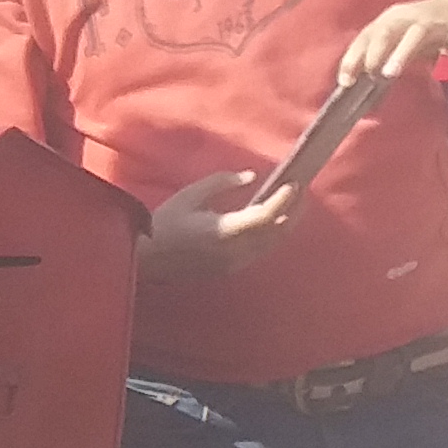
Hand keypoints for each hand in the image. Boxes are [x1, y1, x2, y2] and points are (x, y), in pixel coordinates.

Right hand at [140, 164, 306, 279]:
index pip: (265, 215)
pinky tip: (272, 223)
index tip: (294, 182)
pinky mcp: (230, 270)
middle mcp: (233, 251)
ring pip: (271, 244)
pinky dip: (271, 235)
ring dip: (285, 224)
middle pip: (276, 232)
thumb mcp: (190, 195)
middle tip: (302, 191)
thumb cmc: (164, 224)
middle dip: (293, 211)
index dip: (284, 199)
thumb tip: (251, 176)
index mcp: (223, 231)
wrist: (145, 259)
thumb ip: (222, 182)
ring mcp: (233, 264)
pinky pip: (260, 251)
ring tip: (293, 205)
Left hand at [334, 0, 447, 87]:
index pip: (366, 37)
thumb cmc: (425, 30)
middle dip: (375, 51)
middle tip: (368, 72)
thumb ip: (381, 60)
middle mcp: (409, 17)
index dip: (353, 58)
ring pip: (416, 33)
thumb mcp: (399, 40)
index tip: (345, 81)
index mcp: (390, 20)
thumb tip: (356, 86)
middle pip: (386, 30)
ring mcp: (435, 20)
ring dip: (401, 52)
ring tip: (391, 73)